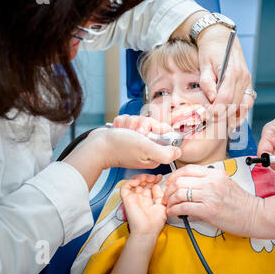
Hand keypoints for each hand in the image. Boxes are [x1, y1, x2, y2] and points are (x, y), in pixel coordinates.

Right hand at [63, 116, 180, 189]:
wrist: (95, 146)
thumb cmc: (119, 148)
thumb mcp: (147, 150)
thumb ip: (165, 152)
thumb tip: (178, 152)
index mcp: (155, 154)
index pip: (165, 132)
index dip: (157, 128)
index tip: (148, 132)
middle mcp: (146, 147)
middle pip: (152, 123)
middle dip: (141, 124)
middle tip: (135, 133)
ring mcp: (136, 140)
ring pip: (140, 120)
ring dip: (131, 123)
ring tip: (125, 132)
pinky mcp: (126, 133)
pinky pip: (129, 119)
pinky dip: (123, 123)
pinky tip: (119, 131)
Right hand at [121, 174, 166, 235]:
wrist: (148, 231)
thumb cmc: (155, 223)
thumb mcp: (162, 205)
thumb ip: (159, 195)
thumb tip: (157, 185)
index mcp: (147, 201)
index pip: (148, 186)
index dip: (153, 180)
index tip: (159, 177)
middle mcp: (139, 199)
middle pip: (141, 183)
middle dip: (148, 177)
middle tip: (154, 177)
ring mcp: (133, 198)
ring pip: (133, 183)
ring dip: (140, 178)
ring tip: (147, 178)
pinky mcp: (126, 199)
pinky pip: (125, 187)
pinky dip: (131, 181)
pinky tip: (139, 181)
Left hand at [162, 164, 260, 236]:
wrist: (255, 215)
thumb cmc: (241, 202)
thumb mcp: (226, 183)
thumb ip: (210, 180)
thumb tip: (192, 184)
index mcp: (215, 173)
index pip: (188, 169)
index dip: (174, 175)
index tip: (169, 183)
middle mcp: (211, 181)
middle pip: (180, 180)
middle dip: (168, 189)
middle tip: (165, 197)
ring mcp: (209, 195)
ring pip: (179, 193)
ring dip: (169, 200)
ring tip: (168, 206)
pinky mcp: (208, 210)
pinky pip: (184, 207)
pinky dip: (174, 210)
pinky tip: (172, 213)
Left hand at [196, 24, 253, 124]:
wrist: (221, 37)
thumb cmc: (210, 50)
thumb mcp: (204, 65)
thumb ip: (207, 83)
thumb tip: (212, 99)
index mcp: (232, 72)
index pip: (226, 98)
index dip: (217, 110)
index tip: (208, 116)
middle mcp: (243, 77)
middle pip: (235, 104)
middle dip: (223, 115)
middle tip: (212, 122)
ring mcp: (247, 80)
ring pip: (243, 105)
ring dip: (233, 116)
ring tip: (222, 123)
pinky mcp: (248, 83)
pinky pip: (248, 101)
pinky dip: (241, 111)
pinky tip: (232, 118)